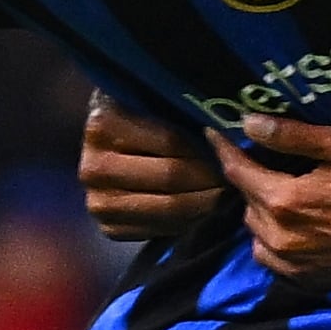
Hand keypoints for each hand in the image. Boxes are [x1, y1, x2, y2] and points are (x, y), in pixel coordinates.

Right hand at [78, 99, 224, 241]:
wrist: (103, 144)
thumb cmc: (135, 114)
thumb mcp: (148, 100)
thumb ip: (177, 111)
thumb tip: (224, 132)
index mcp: (102, 126)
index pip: (171, 142)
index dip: (206, 149)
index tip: (231, 151)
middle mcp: (93, 167)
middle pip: (170, 177)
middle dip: (210, 179)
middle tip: (237, 177)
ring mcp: (98, 202)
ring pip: (168, 208)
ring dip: (204, 203)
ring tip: (226, 194)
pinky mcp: (109, 228)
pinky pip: (160, 229)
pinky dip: (188, 221)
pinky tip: (203, 210)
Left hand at [217, 115, 330, 285]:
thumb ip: (292, 136)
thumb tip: (250, 123)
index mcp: (284, 202)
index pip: (237, 171)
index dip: (224, 148)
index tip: (212, 130)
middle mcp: (281, 239)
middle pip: (246, 203)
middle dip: (251, 178)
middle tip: (265, 157)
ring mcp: (295, 265)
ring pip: (257, 234)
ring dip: (262, 211)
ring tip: (283, 191)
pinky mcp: (311, 281)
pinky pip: (275, 259)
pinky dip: (276, 240)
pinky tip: (297, 224)